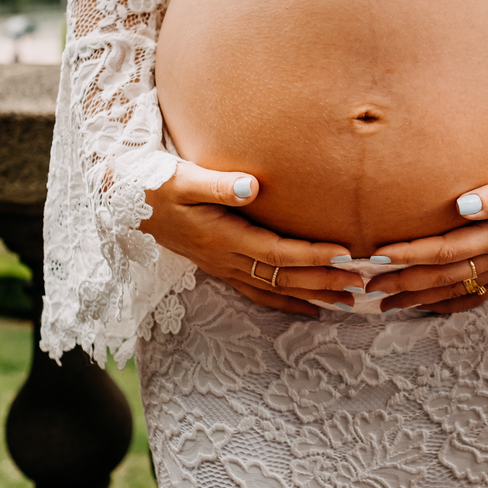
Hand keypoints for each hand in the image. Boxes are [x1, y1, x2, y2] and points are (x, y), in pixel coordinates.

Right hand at [139, 162, 362, 316]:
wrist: (125, 203)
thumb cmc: (156, 185)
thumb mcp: (183, 178)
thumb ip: (218, 185)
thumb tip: (251, 187)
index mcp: (223, 238)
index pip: (277, 253)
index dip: (312, 256)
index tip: (345, 255)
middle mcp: (226, 259)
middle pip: (283, 278)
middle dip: (323, 282)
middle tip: (361, 285)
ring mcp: (224, 267)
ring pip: (275, 290)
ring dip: (312, 296)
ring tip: (348, 303)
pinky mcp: (221, 267)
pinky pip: (259, 293)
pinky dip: (286, 302)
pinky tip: (309, 309)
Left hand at [365, 173, 487, 313]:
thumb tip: (460, 204)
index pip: (444, 249)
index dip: (410, 254)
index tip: (380, 256)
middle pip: (441, 276)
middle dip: (403, 282)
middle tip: (369, 286)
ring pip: (453, 291)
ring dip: (417, 298)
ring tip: (386, 303)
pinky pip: (474, 298)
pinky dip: (447, 305)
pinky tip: (426, 308)